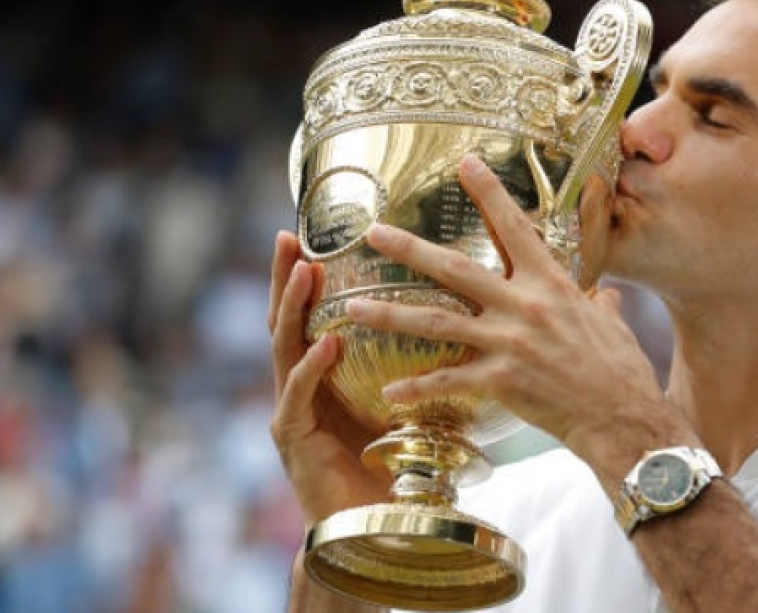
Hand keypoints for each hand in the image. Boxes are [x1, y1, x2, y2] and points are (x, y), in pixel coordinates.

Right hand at [267, 231, 390, 527]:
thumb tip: (473, 320)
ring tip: (305, 271)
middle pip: (287, 319)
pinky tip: (328, 344)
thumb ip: (418, 363)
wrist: (376, 525)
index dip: (312, 274)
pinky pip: (298, 394)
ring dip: (293, 307)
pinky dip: (312, 367)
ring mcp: (291, 408)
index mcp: (327, 372)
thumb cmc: (396, 463)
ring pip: (284, 347)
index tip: (316, 233)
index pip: (315, 312)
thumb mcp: (407, 401)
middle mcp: (301, 383)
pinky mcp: (293, 437)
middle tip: (290, 236)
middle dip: (285, 277)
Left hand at [346, 157, 684, 482]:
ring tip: (352, 307)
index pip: (514, 226)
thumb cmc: (621, 370)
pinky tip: (388, 391)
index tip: (464, 164)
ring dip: (389, 313)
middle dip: (409, 248)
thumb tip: (602, 297)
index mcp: (550, 282)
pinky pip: (447, 380)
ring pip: (434, 321)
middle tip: (373, 233)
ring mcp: (507, 343)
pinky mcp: (499, 381)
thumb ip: (597, 303)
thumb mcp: (610, 322)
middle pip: (453, 269)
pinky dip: (415, 388)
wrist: (622, 417)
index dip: (488, 193)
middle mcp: (523, 305)